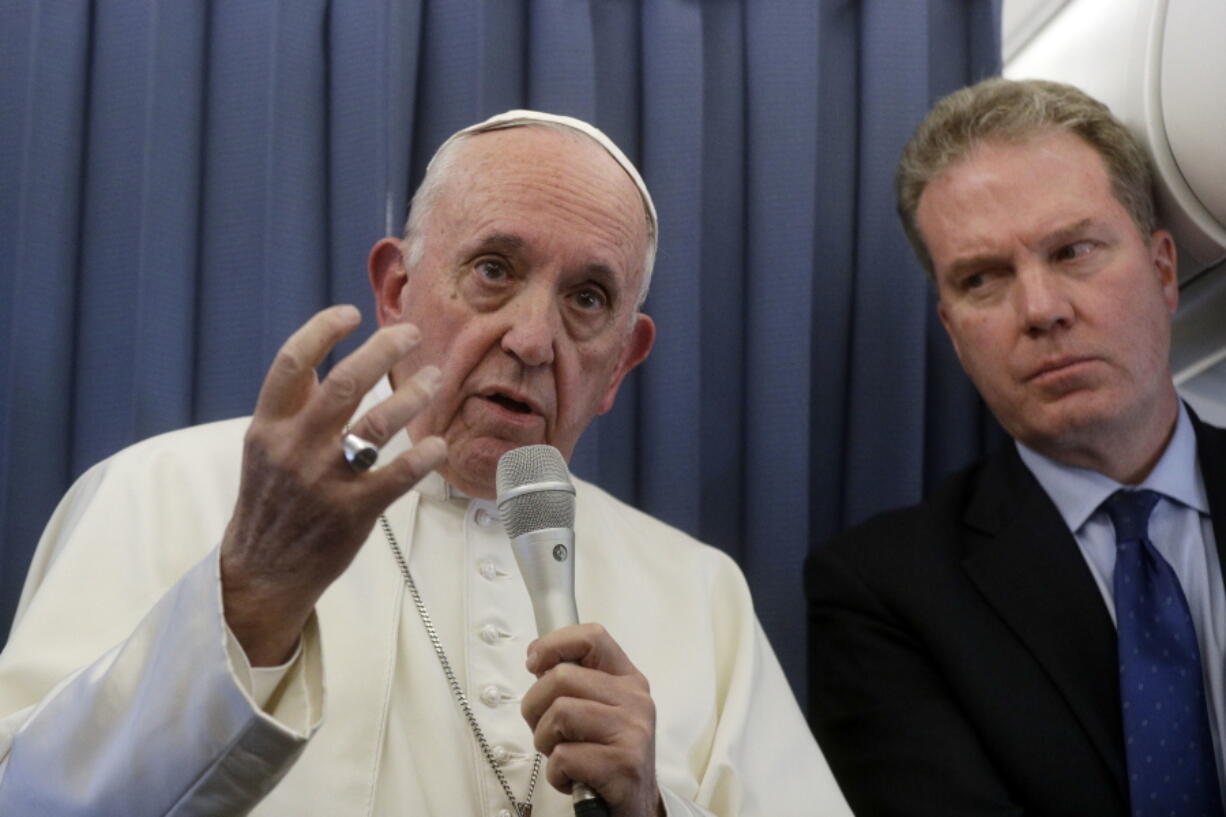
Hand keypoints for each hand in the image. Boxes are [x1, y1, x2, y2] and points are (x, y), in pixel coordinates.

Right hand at [220, 305, 447, 665]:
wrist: (261, 573)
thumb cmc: (270, 504)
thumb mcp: (263, 450)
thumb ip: (289, 410)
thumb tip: (315, 366)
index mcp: (268, 427)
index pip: (292, 363)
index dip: (322, 330)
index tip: (352, 312)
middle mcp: (294, 448)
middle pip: (344, 383)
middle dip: (382, 350)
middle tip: (410, 333)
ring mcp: (324, 480)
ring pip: (377, 424)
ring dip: (413, 395)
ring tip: (434, 378)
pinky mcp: (353, 512)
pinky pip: (397, 474)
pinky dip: (423, 455)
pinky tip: (439, 443)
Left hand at [521, 624, 663, 816]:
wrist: (636, 806)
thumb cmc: (608, 755)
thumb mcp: (600, 709)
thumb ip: (575, 682)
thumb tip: (537, 659)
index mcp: (628, 680)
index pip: (592, 637)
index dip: (553, 644)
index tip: (534, 664)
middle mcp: (635, 700)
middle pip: (561, 677)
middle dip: (536, 706)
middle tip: (546, 730)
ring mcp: (632, 731)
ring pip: (559, 713)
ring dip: (545, 741)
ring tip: (562, 754)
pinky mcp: (623, 764)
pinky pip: (564, 755)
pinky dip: (556, 772)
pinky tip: (572, 778)